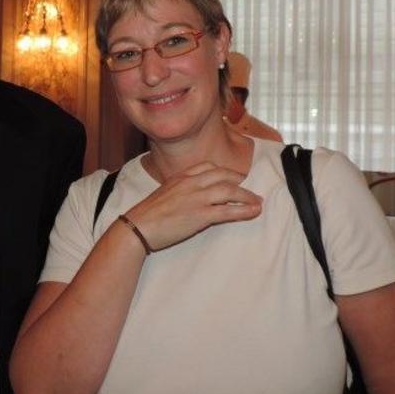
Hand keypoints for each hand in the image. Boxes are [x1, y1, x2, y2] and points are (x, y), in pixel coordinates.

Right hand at [124, 162, 261, 251]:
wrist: (137, 227)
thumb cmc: (146, 215)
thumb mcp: (163, 194)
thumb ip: (179, 191)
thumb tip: (189, 198)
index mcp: (180, 177)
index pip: (208, 166)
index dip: (224, 172)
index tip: (233, 178)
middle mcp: (191, 183)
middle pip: (223, 175)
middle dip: (240, 182)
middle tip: (250, 191)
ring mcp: (197, 198)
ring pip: (230, 191)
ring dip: (247, 196)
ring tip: (257, 202)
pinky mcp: (200, 215)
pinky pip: (228, 211)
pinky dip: (244, 210)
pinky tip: (254, 211)